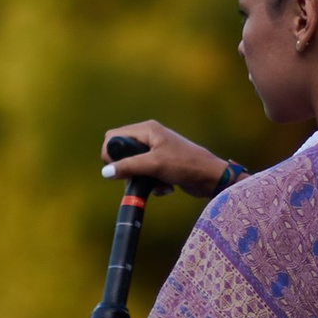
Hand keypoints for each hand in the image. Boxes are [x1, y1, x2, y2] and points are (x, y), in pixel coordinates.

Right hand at [101, 117, 232, 195]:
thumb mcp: (154, 165)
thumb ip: (128, 167)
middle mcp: (150, 137)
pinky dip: (153, 184)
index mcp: (146, 129)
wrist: (211, 178)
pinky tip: (166, 187)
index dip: (110, 153)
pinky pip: (146, 175)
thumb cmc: (185, 165)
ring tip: (155, 184)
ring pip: (134, 167)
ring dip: (142, 180)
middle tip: (135, 178)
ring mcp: (156, 151)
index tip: (115, 170)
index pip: (113, 136)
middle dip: (128, 170)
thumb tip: (105, 173)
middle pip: (122, 153)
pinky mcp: (162, 165)